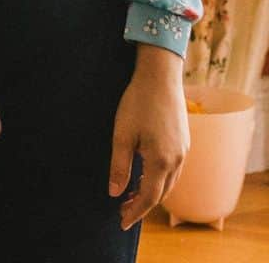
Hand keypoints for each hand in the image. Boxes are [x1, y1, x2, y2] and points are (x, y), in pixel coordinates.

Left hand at [109, 44, 188, 230]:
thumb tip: (114, 193)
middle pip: (161, 193)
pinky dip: (160, 178)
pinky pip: (173, 169)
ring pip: (169, 182)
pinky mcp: (184, 141)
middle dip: (142, 204)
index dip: (135, 212)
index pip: (149, 197)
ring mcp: (183, 151)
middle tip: (123, 209)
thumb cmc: (137, 103)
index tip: (122, 221)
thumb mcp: (122, 134)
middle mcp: (177, 160)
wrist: (160, 77)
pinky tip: (146, 173)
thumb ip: (119, 166)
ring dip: (152, 192)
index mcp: (161, 161)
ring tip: (131, 195)